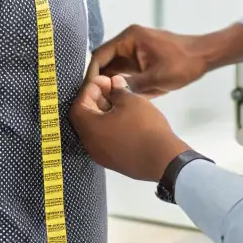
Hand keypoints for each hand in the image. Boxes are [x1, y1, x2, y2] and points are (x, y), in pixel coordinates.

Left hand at [69, 75, 189, 181]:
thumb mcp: (131, 101)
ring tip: (120, 102)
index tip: (105, 80)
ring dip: (104, 113)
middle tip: (113, 89)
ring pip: (96, 129)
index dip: (90, 89)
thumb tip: (114, 83)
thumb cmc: (144, 126)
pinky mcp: (113, 161)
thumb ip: (118, 90)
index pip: (79, 104)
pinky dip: (110, 126)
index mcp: (89, 128)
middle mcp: (89, 143)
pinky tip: (125, 119)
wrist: (163, 160)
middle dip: (97, 99)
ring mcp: (101, 155)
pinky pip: (105, 140)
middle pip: (85, 117)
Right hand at [87, 25, 208, 96]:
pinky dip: (122, 82)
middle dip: (100, 80)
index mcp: (129, 38)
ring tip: (104, 101)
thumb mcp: (157, 78)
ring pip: (114, 67)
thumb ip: (131, 85)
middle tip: (95, 100)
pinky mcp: (141, 58)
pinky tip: (119, 97)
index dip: (92, 73)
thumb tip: (110, 93)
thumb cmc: (184, 63)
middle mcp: (129, 41)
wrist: (205, 56)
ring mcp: (135, 49)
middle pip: (105, 61)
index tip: (88, 92)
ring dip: (110, 82)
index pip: (100, 55)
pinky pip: (125, 70)